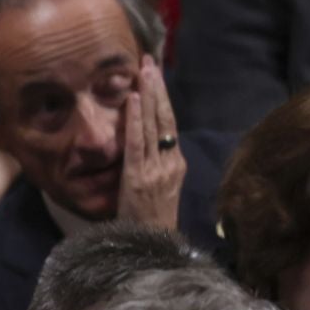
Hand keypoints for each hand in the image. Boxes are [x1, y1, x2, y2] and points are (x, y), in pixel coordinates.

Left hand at [115, 55, 183, 230]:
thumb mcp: (155, 190)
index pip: (169, 124)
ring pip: (154, 125)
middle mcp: (170, 162)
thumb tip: (137, 146)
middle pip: (166, 118)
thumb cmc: (147, 223)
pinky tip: (133, 99)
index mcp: (175, 164)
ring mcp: (158, 169)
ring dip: (148, 95)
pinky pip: (137, 143)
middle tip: (149, 61)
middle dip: (158, 88)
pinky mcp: (141, 177)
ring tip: (143, 70)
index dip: (162, 99)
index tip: (154, 76)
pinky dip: (135, 120)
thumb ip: (150, 167)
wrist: (151, 248)